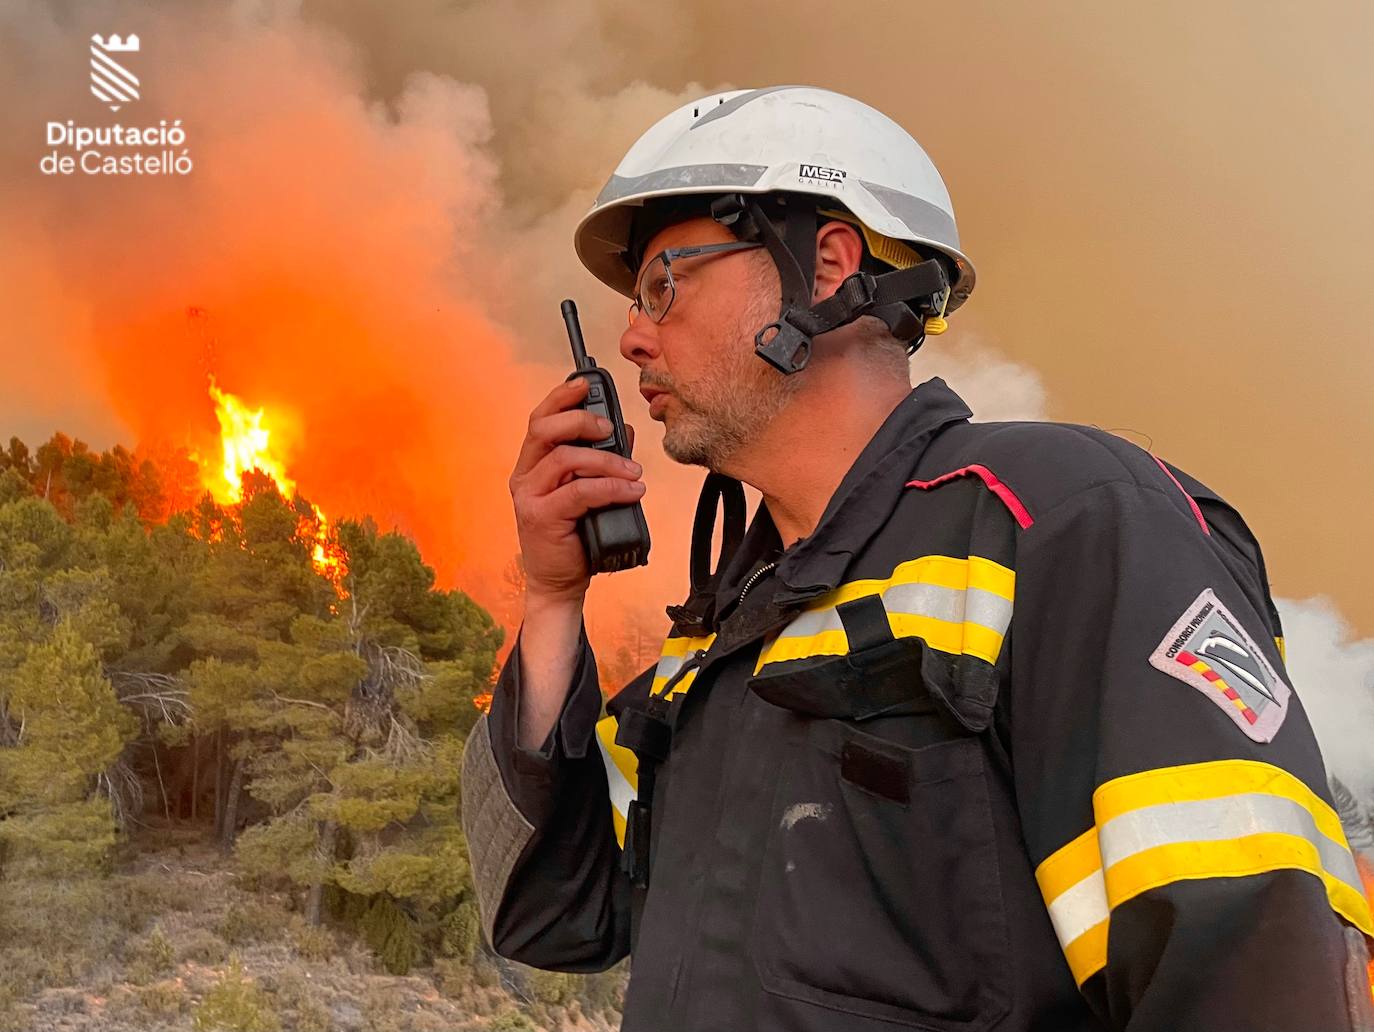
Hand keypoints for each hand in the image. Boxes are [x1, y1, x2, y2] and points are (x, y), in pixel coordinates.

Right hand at [509, 377, 643, 606]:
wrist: (559, 581)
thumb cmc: (574, 534)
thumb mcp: (590, 491)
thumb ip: (602, 460)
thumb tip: (625, 431)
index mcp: (533, 463)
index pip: (541, 419)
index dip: (561, 396)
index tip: (586, 385)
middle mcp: (525, 475)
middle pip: (544, 429)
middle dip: (582, 420)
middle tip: (611, 430)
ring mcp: (529, 496)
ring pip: (565, 458)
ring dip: (606, 461)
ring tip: (634, 473)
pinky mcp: (540, 516)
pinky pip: (579, 491)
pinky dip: (610, 488)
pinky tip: (631, 492)